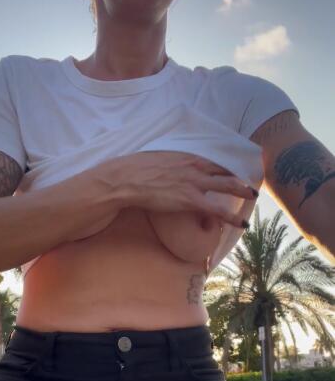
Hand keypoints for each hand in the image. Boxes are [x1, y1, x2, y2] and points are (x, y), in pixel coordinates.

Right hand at [108, 150, 256, 228]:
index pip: (213, 161)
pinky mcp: (190, 200)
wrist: (128, 179)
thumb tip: (168, 167)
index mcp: (187, 157)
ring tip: (252, 197)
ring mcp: (195, 183)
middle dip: (240, 177)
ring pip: (228, 186)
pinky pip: (217, 209)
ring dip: (243, 191)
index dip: (226, 167)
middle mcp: (195, 167)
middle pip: (225, 171)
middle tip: (250, 183)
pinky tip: (242, 223)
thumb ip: (169, 162)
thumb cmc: (136, 170)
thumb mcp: (157, 159)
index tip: (234, 171)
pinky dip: (232, 217)